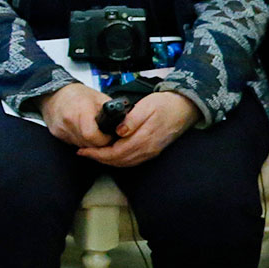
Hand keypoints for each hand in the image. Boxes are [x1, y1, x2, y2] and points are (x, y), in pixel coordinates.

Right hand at [39, 81, 113, 148]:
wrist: (55, 93)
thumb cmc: (78, 94)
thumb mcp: (99, 98)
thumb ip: (112, 112)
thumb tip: (125, 124)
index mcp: (82, 110)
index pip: (94, 136)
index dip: (105, 139)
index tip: (109, 136)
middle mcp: (69, 120)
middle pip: (88, 144)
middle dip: (99, 143)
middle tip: (103, 136)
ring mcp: (61, 128)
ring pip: (81, 146)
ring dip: (89, 143)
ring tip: (92, 132)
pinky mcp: (56, 133)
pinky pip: (72, 143)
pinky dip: (80, 140)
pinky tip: (81, 131)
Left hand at [79, 91, 197, 166]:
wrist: (185, 108)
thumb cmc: (164, 105)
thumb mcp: (146, 107)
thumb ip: (131, 120)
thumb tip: (118, 132)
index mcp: (144, 138)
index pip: (116, 153)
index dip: (98, 154)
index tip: (83, 150)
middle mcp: (148, 149)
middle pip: (119, 161)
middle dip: (99, 159)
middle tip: (84, 152)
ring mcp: (151, 151)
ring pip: (126, 163)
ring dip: (108, 160)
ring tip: (93, 154)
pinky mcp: (153, 150)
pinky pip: (133, 160)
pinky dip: (119, 159)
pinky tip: (111, 154)